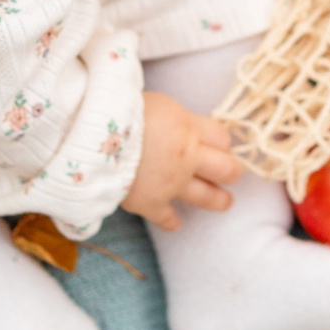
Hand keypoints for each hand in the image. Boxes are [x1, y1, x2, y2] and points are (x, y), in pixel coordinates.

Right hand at [122, 92, 242, 231]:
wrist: (97, 136)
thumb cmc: (124, 109)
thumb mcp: (160, 103)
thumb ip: (176, 118)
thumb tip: (178, 123)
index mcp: (189, 128)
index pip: (222, 137)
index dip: (222, 140)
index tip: (220, 144)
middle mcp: (188, 158)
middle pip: (225, 169)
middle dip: (232, 171)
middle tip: (233, 173)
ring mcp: (172, 183)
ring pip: (206, 196)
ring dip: (218, 200)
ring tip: (226, 202)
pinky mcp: (151, 202)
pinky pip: (166, 217)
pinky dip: (171, 222)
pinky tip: (176, 225)